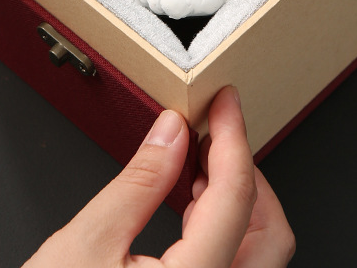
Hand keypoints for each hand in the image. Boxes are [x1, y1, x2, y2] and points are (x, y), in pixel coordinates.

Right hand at [24, 86, 294, 266]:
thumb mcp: (85, 246)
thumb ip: (137, 182)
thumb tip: (170, 133)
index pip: (235, 197)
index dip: (232, 138)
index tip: (225, 104)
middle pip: (271, 232)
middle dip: (245, 173)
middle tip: (213, 135)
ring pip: (262, 255)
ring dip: (237, 201)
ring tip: (197, 165)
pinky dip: (226, 230)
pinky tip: (193, 205)